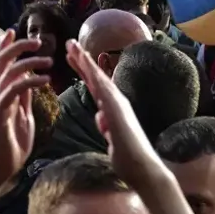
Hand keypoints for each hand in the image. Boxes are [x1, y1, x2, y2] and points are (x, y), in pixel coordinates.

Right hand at [0, 31, 49, 184]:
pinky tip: (45, 80)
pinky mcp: (0, 114)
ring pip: (8, 72)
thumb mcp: (23, 115)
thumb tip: (28, 79)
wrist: (1, 167)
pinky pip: (14, 91)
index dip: (6, 46)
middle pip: (2, 61)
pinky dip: (30, 81)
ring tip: (48, 60)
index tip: (12, 30)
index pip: (1, 63)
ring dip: (29, 62)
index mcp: (2, 93)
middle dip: (18, 46)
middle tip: (38, 40)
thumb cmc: (11, 143)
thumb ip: (23, 97)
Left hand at [66, 39, 168, 189]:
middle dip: (83, 59)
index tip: (72, 56)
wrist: (145, 170)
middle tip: (69, 43)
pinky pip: (104, 92)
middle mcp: (117, 102)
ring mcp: (119, 106)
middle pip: (96, 76)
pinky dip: (96, 78)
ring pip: (100, 79)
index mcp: (113, 107)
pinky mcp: (118, 113)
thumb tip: (100, 117)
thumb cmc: (129, 157)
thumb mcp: (111, 137)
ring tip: (74, 48)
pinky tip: (87, 67)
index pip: (95, 85)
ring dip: (86, 62)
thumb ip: (106, 125)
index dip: (84, 69)